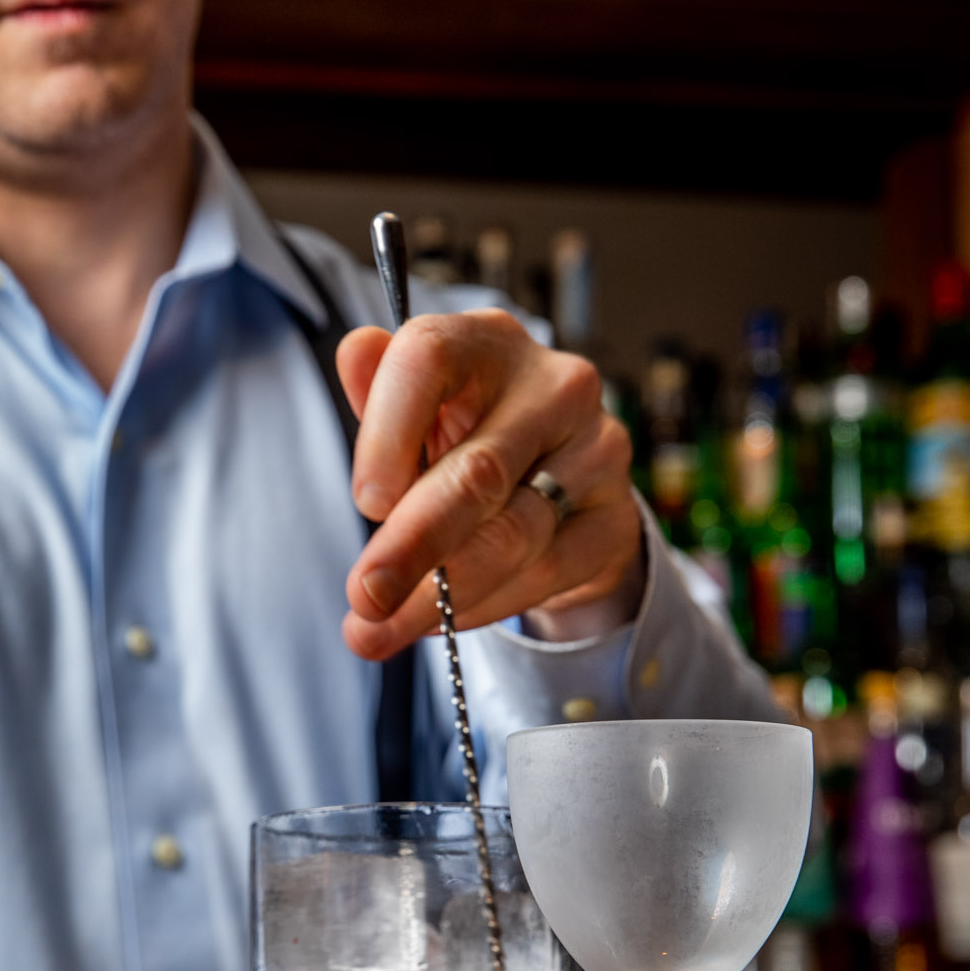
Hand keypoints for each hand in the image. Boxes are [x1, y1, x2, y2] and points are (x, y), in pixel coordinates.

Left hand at [338, 311, 642, 659]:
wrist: (556, 480)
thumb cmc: (467, 435)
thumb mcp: (415, 410)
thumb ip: (378, 394)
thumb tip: (354, 352)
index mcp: (485, 341)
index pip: (432, 358)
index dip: (390, 432)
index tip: (366, 502)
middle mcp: (552, 385)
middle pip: (478, 469)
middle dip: (412, 544)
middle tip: (366, 596)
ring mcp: (596, 449)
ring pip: (514, 533)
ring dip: (443, 594)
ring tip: (381, 629)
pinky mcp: (615, 514)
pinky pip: (547, 572)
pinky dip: (486, 605)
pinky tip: (445, 622)